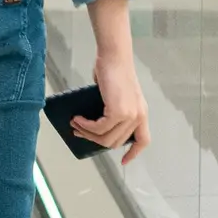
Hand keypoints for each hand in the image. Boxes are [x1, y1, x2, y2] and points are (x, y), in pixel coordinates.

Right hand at [79, 0, 149, 163]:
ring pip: (105, 138)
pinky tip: (77, 119)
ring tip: (74, 124)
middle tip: (78, 132)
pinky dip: (85, 126)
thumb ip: (113, 110)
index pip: (142, 140)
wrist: (114, 56)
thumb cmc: (112, 70)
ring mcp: (130, 115)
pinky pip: (99, 128)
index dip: (133, 153)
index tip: (123, 161)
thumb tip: (94, 124)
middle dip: (94, 140)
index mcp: (141, 113)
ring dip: (86, 133)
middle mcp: (139, 116)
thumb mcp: (116, 95)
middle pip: (115, 142)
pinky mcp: (119, 112)